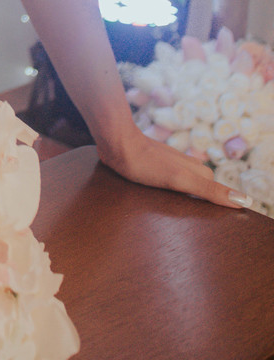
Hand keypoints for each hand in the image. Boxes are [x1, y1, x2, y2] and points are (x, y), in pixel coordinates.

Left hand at [96, 120, 250, 209]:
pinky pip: (162, 178)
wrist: (116, 143)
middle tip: (201, 216)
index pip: (212, 188)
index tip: (222, 214)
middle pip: (198, 182)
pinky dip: (165, 187)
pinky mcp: (148, 164)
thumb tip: (243, 200)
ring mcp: (165, 163)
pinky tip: (157, 195)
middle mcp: (182, 164)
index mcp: (193, 169)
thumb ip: (210, 190)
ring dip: (182, 192)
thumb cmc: (147, 163)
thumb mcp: (181, 180)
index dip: (218, 200)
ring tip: (179, 209)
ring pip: (180, 179)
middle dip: (201, 197)